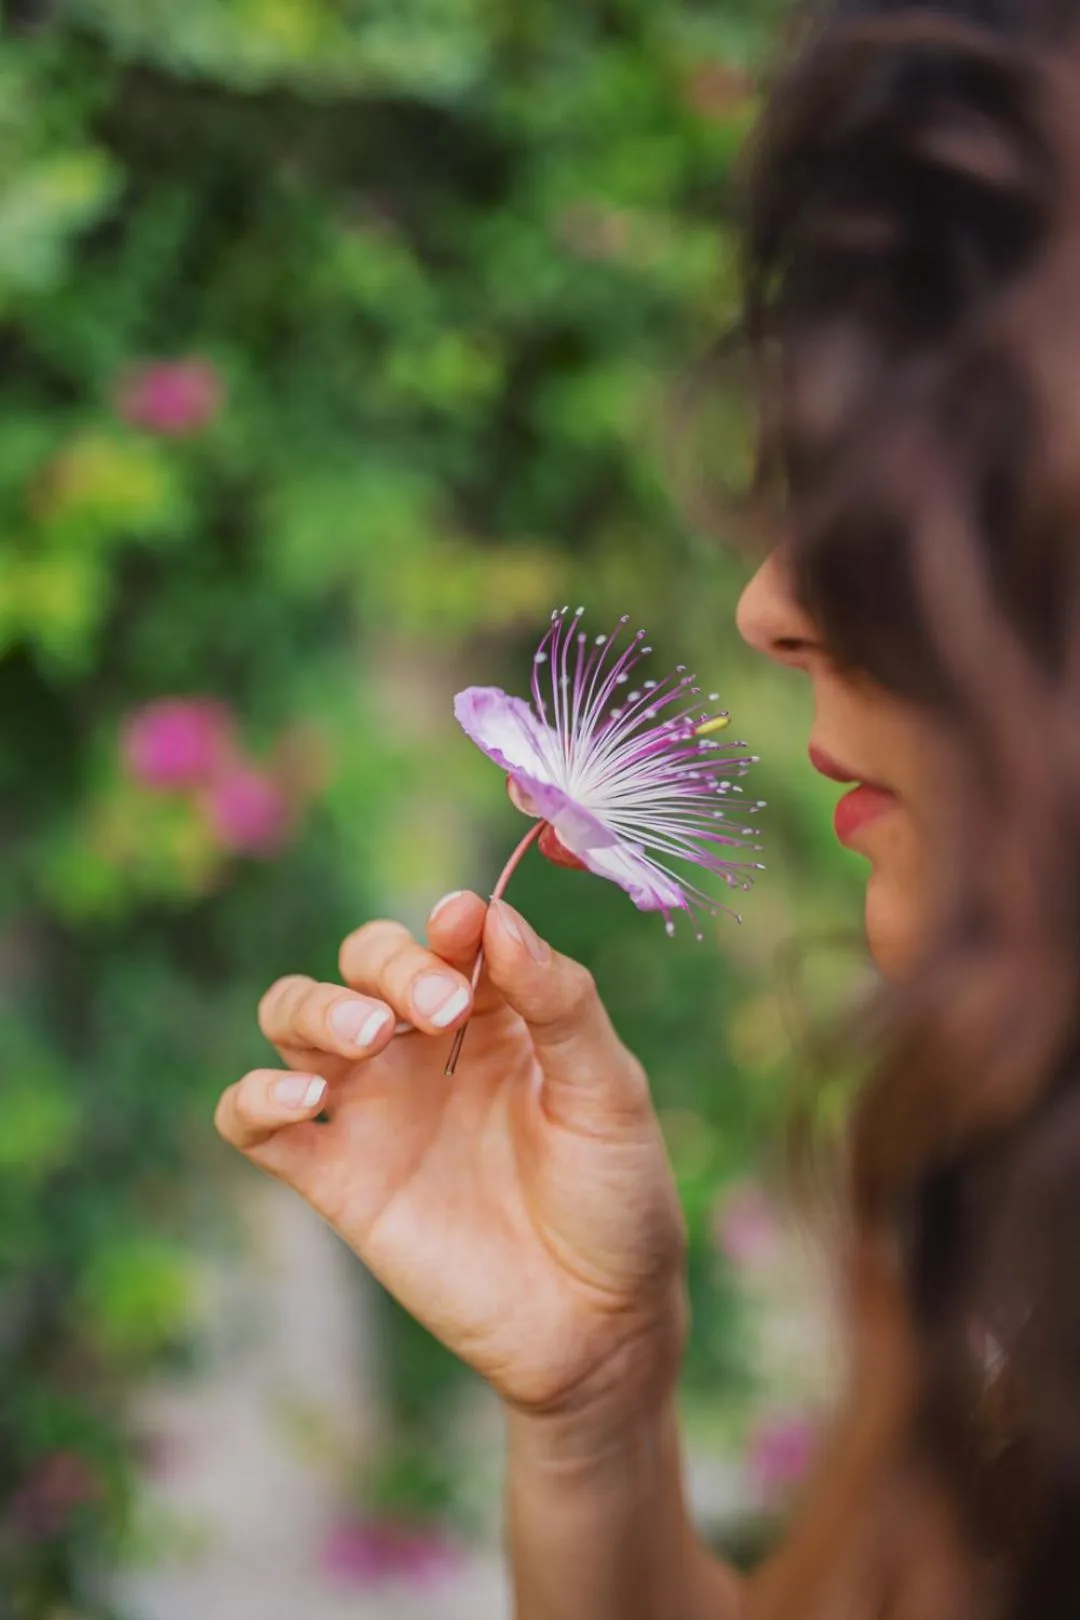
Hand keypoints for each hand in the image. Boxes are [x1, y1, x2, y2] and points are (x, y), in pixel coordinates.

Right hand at [214, 893, 687, 1419]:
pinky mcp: (335, 1176)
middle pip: (363, 961)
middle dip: (390, 964)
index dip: (449, 923)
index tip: (463, 926)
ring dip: (315, 1007)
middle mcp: (423, 1046)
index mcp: (494, 1012)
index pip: (447, 935)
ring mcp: (373, 1107)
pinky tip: (302, 1100)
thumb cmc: (616, 1197)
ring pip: (294, 1016)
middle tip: (441, 1007)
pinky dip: (256, 1096)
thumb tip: (495, 919)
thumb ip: (561, 1003)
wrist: (598, 1325)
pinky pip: (256, 1120)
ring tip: (369, 1034)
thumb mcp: (608, 1091)